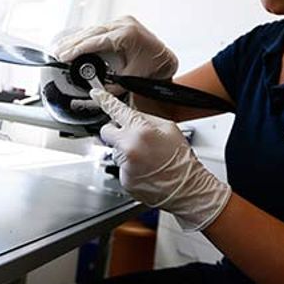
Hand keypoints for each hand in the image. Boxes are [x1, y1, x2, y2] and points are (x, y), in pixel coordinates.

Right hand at [54, 16, 178, 81]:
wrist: (166, 60)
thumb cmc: (154, 67)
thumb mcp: (132, 78)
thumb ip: (111, 84)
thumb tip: (95, 90)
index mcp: (128, 35)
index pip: (96, 40)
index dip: (78, 48)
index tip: (65, 55)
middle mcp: (124, 24)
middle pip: (92, 32)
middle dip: (73, 42)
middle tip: (57, 51)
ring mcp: (122, 22)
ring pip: (94, 29)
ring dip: (77, 39)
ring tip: (62, 47)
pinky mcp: (120, 24)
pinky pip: (99, 29)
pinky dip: (86, 37)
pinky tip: (75, 42)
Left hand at [91, 89, 230, 231]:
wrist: (187, 189)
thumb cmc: (181, 160)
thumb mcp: (170, 129)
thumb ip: (146, 119)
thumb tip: (132, 116)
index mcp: (141, 130)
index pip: (116, 110)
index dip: (104, 99)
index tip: (95, 94)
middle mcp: (129, 148)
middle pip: (106, 132)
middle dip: (116, 132)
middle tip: (133, 138)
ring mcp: (125, 166)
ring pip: (115, 151)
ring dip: (127, 152)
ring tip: (148, 159)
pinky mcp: (124, 180)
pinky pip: (121, 168)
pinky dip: (131, 168)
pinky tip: (146, 170)